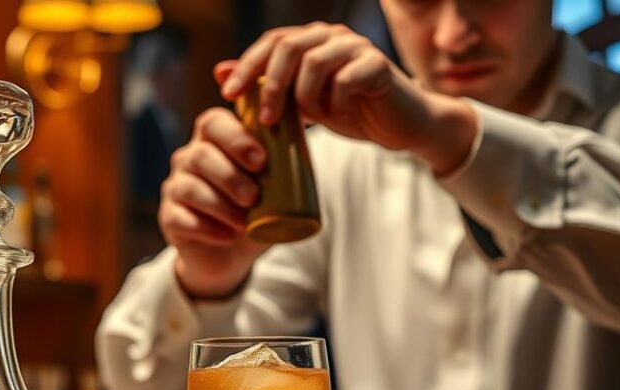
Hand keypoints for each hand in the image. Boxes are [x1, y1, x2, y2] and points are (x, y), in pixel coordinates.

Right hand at [160, 100, 270, 298]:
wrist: (230, 255)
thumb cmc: (254, 211)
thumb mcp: (273, 186)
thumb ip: (286, 164)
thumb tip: (309, 149)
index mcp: (213, 141)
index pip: (213, 123)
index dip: (236, 138)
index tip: (261, 161)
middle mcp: (188, 159)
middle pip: (201, 155)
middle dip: (230, 175)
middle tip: (254, 197)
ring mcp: (175, 188)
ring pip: (189, 187)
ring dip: (220, 204)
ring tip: (244, 221)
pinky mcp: (169, 218)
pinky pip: (180, 217)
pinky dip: (207, 227)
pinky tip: (227, 235)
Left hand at [218, 23, 476, 175]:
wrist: (400, 125)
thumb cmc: (350, 112)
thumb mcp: (301, 103)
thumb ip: (267, 86)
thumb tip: (219, 72)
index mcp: (312, 40)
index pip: (271, 42)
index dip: (246, 65)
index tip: (228, 94)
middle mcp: (332, 35)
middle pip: (288, 46)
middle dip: (270, 84)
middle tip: (265, 118)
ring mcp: (357, 47)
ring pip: (314, 62)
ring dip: (304, 97)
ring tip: (309, 119)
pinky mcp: (378, 64)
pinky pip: (344, 80)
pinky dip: (334, 103)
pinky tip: (336, 117)